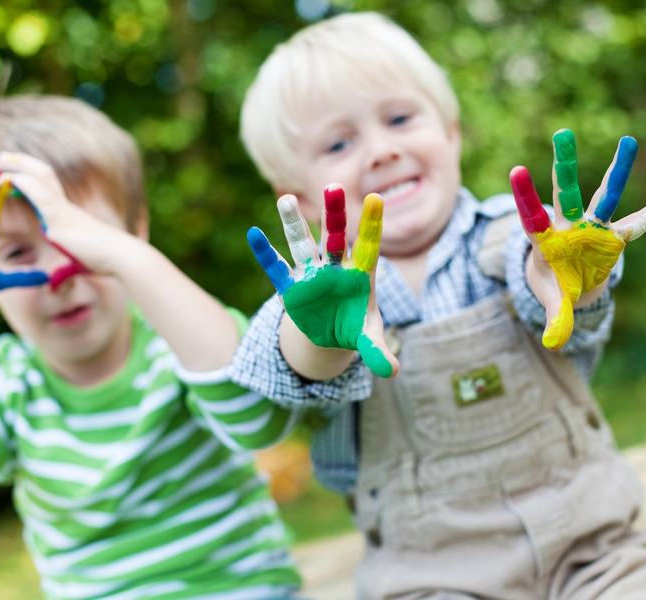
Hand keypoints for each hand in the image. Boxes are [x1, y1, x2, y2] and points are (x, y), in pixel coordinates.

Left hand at [0, 152, 115, 281]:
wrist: (120, 257)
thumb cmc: (104, 262)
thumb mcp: (77, 265)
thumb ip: (63, 273)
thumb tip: (53, 287)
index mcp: (69, 216)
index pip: (48, 190)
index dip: (32, 179)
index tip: (16, 172)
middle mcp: (65, 208)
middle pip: (44, 176)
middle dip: (24, 164)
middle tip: (6, 156)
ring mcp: (63, 211)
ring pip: (39, 179)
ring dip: (20, 167)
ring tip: (2, 158)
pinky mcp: (60, 219)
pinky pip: (38, 194)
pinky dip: (23, 184)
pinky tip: (9, 177)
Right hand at [247, 184, 398, 377]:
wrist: (332, 332)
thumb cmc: (356, 327)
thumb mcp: (368, 339)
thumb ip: (378, 350)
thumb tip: (393, 372)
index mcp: (360, 275)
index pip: (369, 247)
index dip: (371, 225)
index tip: (376, 198)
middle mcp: (335, 268)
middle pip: (334, 238)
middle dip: (334, 216)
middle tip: (333, 186)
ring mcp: (311, 275)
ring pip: (303, 245)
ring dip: (294, 224)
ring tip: (286, 198)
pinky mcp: (291, 288)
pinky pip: (276, 269)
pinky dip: (265, 254)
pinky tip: (253, 234)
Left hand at [510, 129, 645, 349]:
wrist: (568, 283)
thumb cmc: (555, 286)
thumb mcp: (555, 303)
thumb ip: (555, 320)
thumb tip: (552, 344)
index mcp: (546, 241)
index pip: (532, 216)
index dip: (525, 195)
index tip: (517, 168)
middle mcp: (569, 227)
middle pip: (567, 193)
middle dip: (565, 165)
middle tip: (562, 132)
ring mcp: (593, 228)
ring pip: (604, 195)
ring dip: (618, 170)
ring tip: (628, 140)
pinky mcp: (614, 236)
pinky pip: (637, 223)